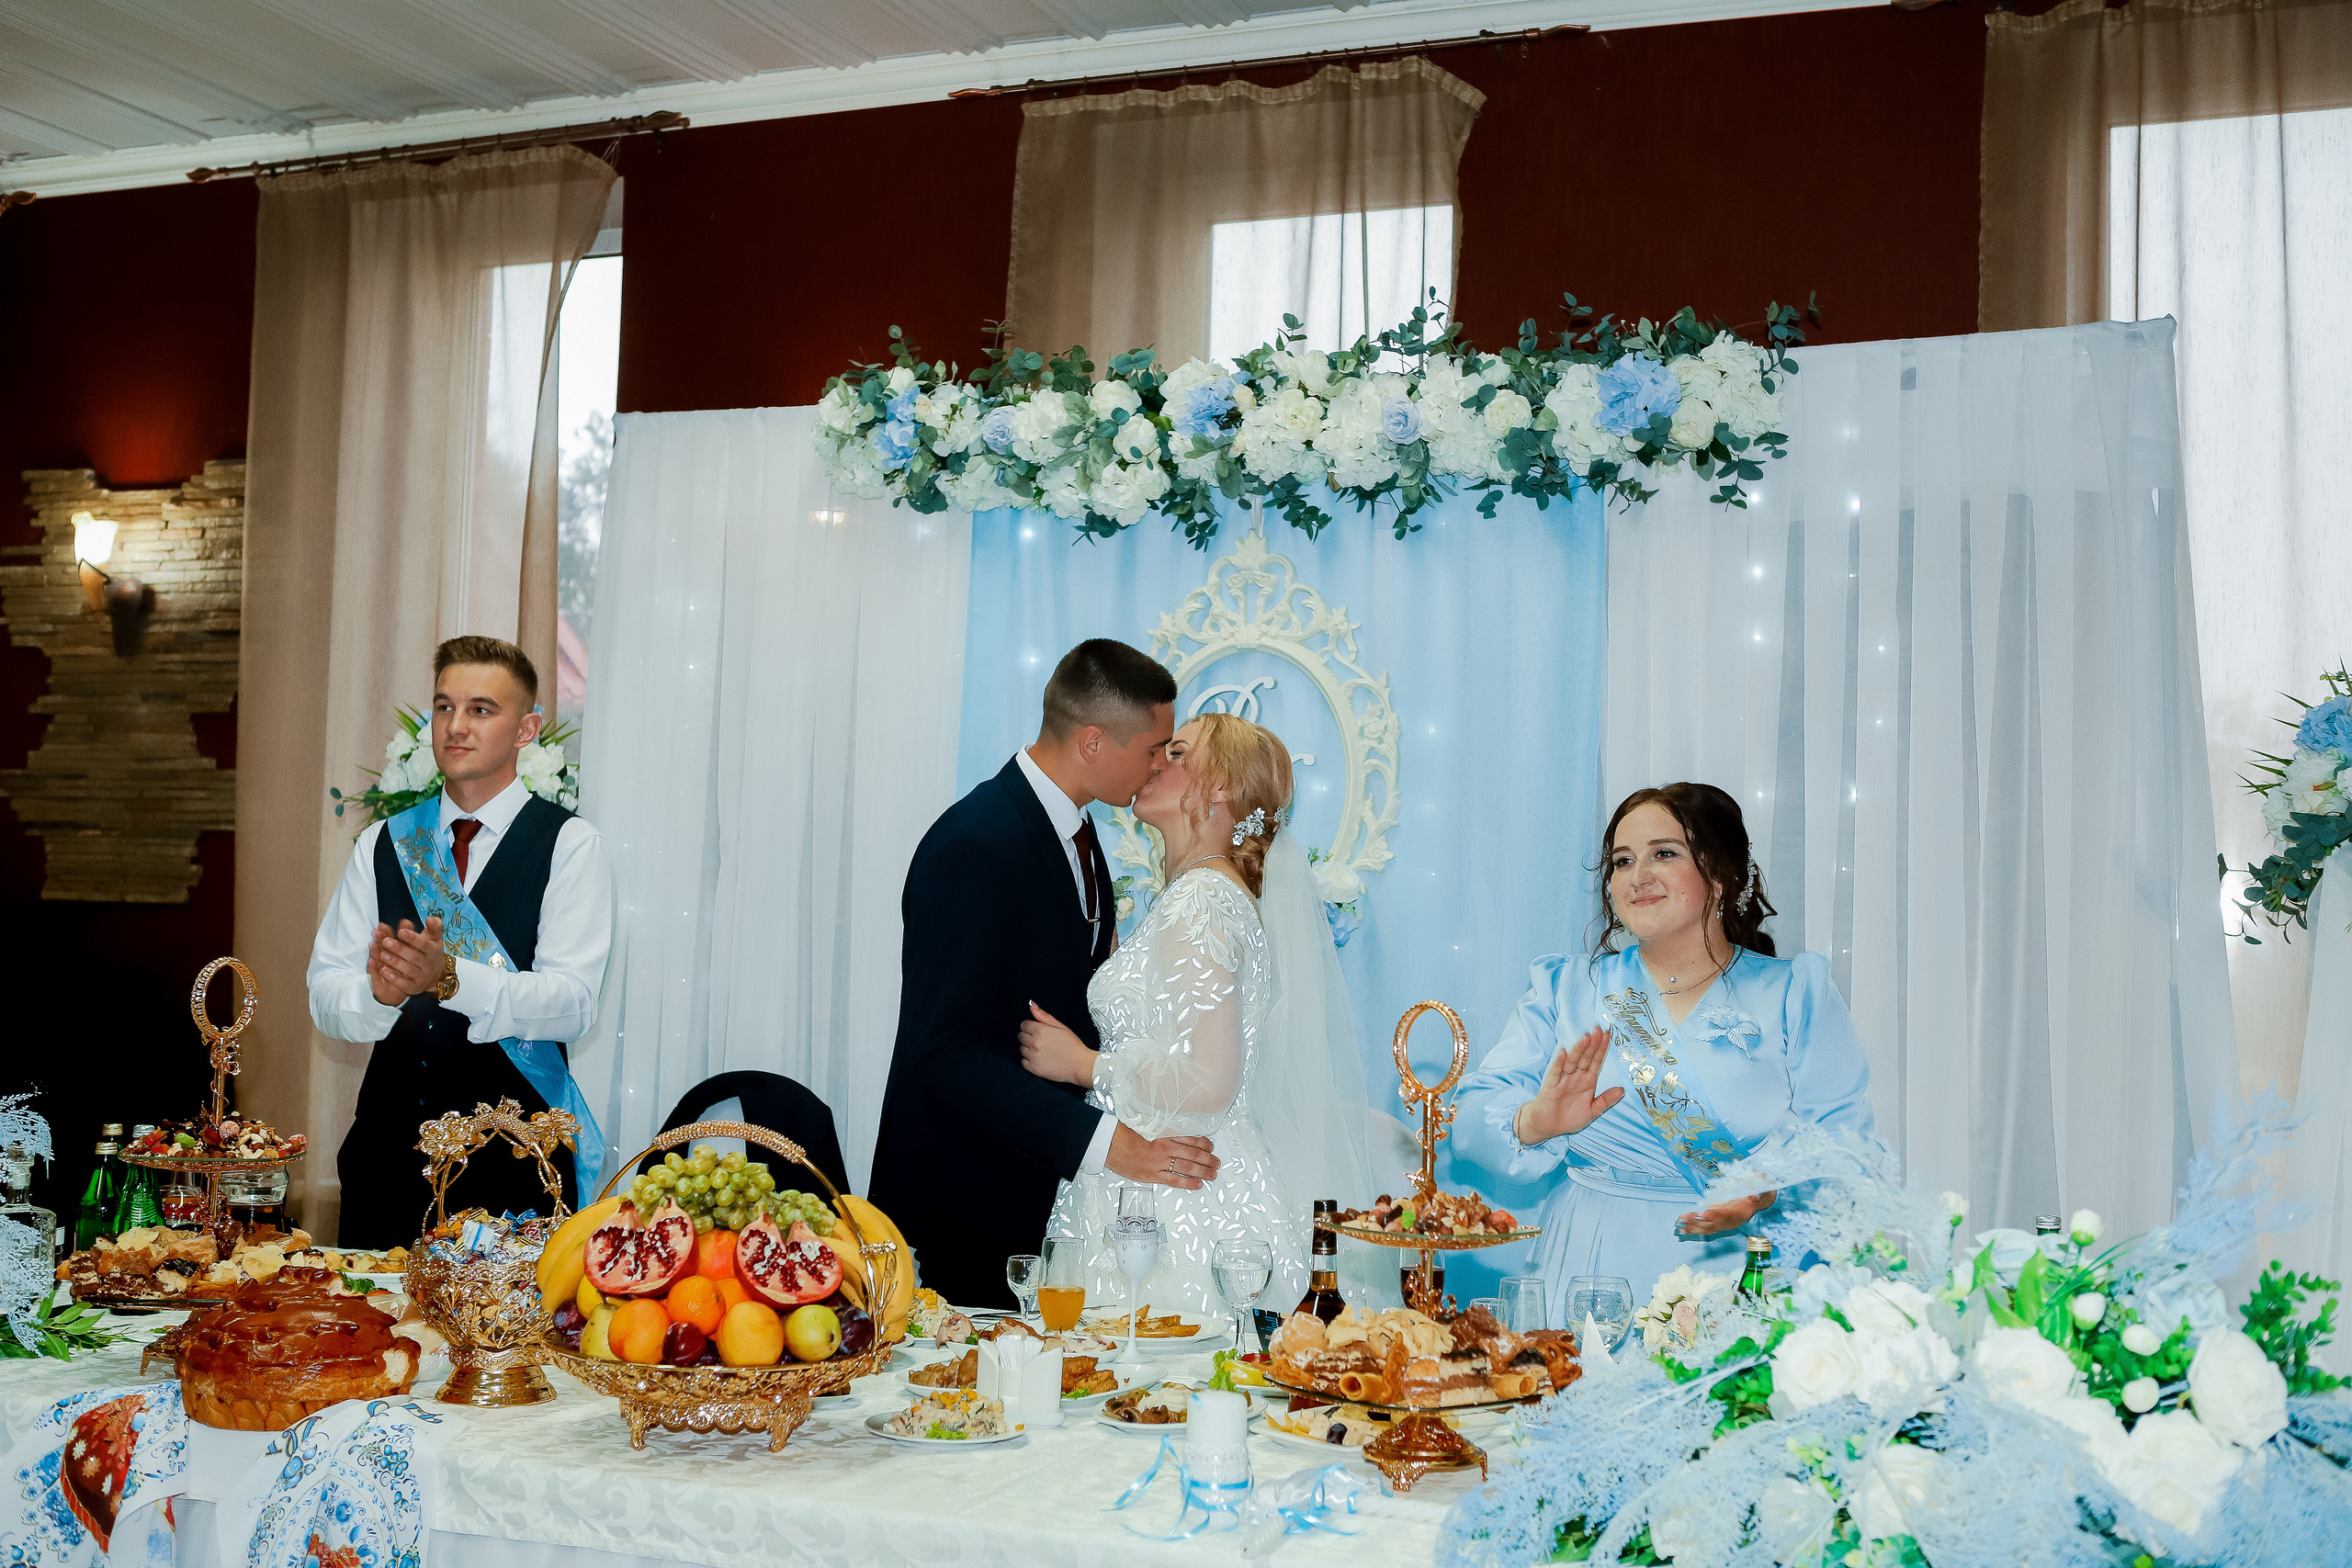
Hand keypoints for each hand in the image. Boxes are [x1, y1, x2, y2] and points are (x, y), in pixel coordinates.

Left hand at [367, 915, 446, 1004]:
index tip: (401, 931)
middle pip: (414, 957)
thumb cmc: (431, 952)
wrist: (437, 975)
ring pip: (408, 970)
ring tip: (382, 954)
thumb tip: (430, 919)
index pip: (424, 944)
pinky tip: (383, 970)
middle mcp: (429, 964)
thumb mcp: (435, 938)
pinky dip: (393, 977)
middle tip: (385, 941)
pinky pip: (404, 983)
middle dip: (399, 949)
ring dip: (394, 962)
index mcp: (433, 950)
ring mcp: (422, 977)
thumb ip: (433, 927)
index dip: (412, 938)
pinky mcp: (414, 987)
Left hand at [1018, 1002, 1094, 1085]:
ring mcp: (1033, 1057)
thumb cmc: (1072, 1045)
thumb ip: (1044, 1016)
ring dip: (1028, 1048)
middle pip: (1021, 1036)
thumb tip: (1031, 1005)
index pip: (1024, 1025)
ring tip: (1041, 1050)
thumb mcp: (1060, 1026)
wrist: (1080, 1065)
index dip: (1030, 1026)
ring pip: (1021, 1049)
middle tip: (1040, 1040)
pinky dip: (1028, 1060)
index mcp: (1040, 1031)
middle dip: (1028, 1036)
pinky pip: (1023, 1062)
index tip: (1036, 1030)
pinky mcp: (1034, 1069)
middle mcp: (1034, 1043)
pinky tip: (1038, 1058)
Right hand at [1106, 1124, 1219, 1189]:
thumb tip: (1177, 1132)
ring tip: (1213, 1174)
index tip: (1211, 1146)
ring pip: (1186, 1167)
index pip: (1190, 1138)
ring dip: (1202, 1171)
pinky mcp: (1151, 1175)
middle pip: (1192, 1154)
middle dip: (1207, 1159)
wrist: (1109, 1144)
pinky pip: (1173, 1180)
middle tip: (1217, 1162)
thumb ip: (1162, 1130)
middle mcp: (1164, 1148)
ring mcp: (1158, 1163)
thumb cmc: (1125, 1133)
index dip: (1203, 1143)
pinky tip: (1197, 1184)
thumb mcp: (1147, 1127)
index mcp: (1164, 1134)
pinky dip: (1186, 1182)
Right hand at [1511, 1028, 1622, 1143]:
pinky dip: (1559, 1062)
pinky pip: (1555, 1072)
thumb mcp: (1593, 1111)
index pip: (1596, 1062)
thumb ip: (1606, 1100)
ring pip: (1572, 1061)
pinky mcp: (1551, 1085)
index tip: (1608, 1036)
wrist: (1548, 1126)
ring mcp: (1563, 1079)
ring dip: (1578, 1049)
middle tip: (1598, 1030)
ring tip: (1585, 1037)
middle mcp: (1576, 1077)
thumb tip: (1622, 1090)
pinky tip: (1563, 1052)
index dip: (1602, 1050)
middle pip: (1585, 1058)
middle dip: (1592, 1044)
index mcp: (1587, 1081)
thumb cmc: (1570, 1117)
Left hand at [1677, 1191, 1776, 1236]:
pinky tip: (1682, 1228)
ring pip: (1708, 1227)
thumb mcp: (1763, 1183)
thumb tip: (1754, 1196)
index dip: (1716, 1216)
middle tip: (1683, 1219)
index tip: (1703, 1214)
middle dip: (1698, 1222)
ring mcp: (1725, 1222)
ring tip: (1679, 1224)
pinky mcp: (1719, 1221)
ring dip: (1693, 1226)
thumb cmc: (1759, 1187)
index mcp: (1743, 1211)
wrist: (1761, 1195)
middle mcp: (1733, 1220)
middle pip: (1715, 1223)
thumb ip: (1760, 1190)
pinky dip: (1694, 1228)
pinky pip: (1706, 1227)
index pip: (1728, 1215)